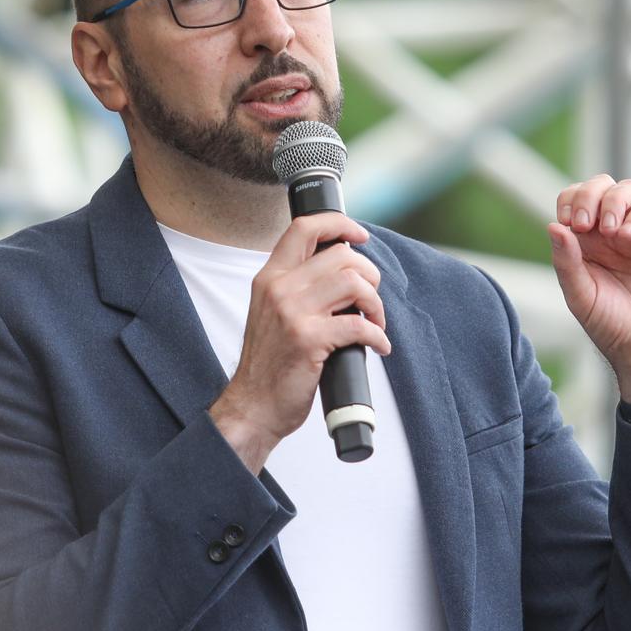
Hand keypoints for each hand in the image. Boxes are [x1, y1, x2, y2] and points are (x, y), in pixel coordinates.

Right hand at [209, 214, 391, 472]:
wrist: (253, 406)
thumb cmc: (270, 363)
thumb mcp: (273, 312)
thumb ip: (299, 287)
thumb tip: (345, 271)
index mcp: (270, 278)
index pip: (303, 228)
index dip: (339, 224)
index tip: (360, 235)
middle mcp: (279, 289)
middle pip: (341, 256)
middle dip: (370, 276)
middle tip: (372, 300)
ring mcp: (292, 313)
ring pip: (354, 284)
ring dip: (376, 304)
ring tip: (376, 322)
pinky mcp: (308, 340)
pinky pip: (359, 324)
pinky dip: (378, 335)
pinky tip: (378, 346)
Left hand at [549, 175, 630, 404]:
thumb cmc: (613, 328)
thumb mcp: (580, 297)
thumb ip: (566, 262)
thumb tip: (553, 225)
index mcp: (586, 244)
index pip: (574, 200)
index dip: (570, 201)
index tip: (571, 224)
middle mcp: (611, 233)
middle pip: (600, 186)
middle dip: (590, 195)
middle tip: (586, 224)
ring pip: (629, 191)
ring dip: (615, 201)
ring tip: (610, 229)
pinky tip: (628, 234)